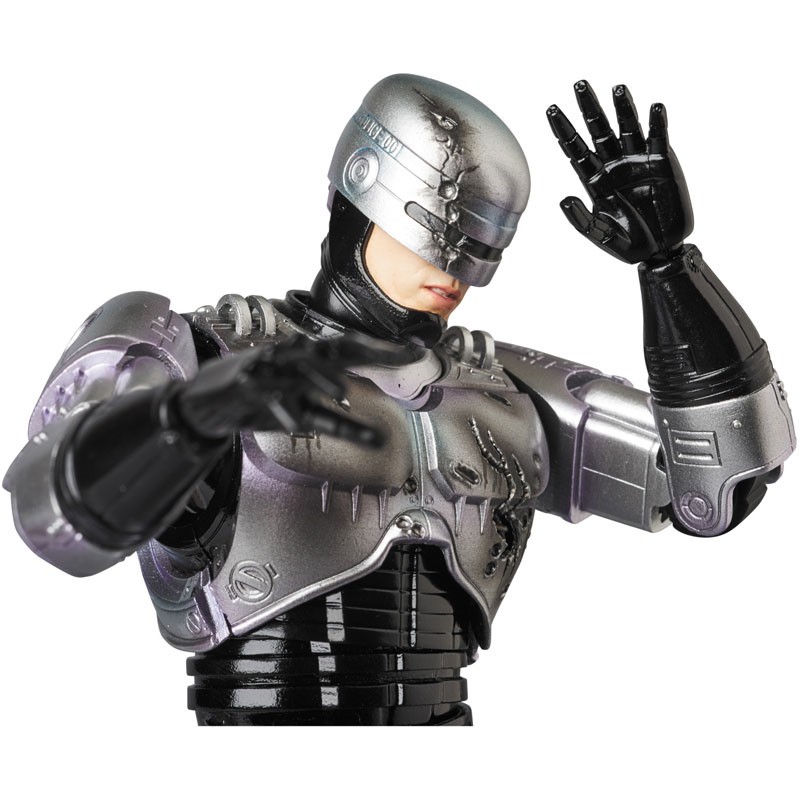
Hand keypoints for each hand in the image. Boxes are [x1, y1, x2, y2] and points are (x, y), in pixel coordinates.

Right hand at [176, 333, 405, 445]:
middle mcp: (294, 357)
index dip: (385, 351)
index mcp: (310, 360)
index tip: (417, 354)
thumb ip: (340, 423)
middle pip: (335, 350)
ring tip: (342, 392)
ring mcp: (271, 369)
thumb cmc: (261, 402)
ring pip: (300, 366)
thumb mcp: (304, 414)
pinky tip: (295, 424)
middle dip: (368, 351)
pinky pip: (268, 398)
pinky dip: (282, 410)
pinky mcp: (247, 386)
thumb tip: (380, 440)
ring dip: (321, 378)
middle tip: (398, 356)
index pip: (353, 350)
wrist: (208, 402)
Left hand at [547, 80, 692, 263]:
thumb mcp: (599, 234)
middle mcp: (613, 164)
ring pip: (627, 127)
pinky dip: (657, 122)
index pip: (575, 149)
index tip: (551, 110)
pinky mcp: (662, 162)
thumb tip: (563, 200)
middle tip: (579, 85)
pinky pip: (658, 137)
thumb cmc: (627, 244)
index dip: (563, 130)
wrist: (659, 251)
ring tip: (617, 89)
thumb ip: (580, 218)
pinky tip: (654, 107)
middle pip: (598, 130)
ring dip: (623, 108)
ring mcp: (637, 161)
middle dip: (589, 108)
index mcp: (594, 179)